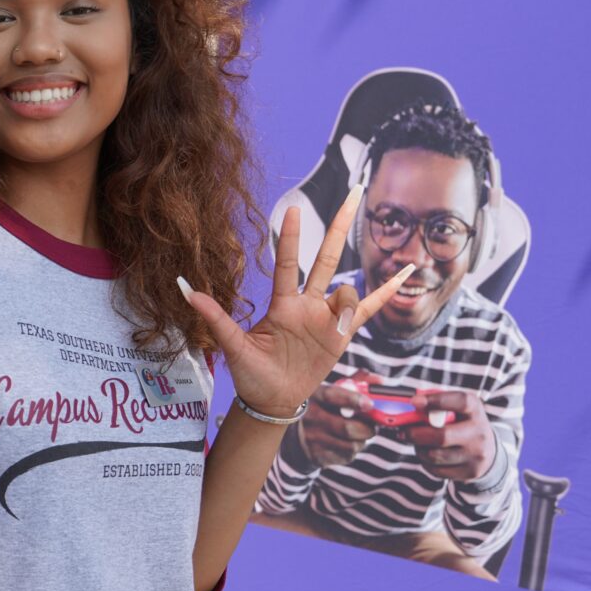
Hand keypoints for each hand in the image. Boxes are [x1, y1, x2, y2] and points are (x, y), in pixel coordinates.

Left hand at [182, 200, 414, 418]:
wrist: (273, 399)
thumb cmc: (252, 373)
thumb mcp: (233, 346)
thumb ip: (214, 317)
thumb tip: (184, 288)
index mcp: (282, 304)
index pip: (288, 264)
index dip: (289, 238)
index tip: (292, 209)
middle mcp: (307, 304)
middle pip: (327, 258)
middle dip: (339, 226)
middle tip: (354, 191)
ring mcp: (327, 317)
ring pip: (347, 291)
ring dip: (348, 302)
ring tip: (336, 327)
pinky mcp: (343, 334)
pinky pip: (369, 308)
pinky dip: (387, 291)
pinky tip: (405, 272)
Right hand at [298, 381, 375, 466]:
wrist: (294, 436)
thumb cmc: (320, 409)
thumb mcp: (330, 392)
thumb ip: (354, 383)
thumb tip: (379, 381)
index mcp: (313, 396)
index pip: (332, 396)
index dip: (353, 399)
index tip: (369, 404)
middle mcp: (309, 418)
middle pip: (347, 428)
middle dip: (367, 428)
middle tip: (371, 426)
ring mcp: (311, 439)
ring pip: (351, 445)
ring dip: (361, 440)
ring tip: (357, 434)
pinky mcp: (317, 457)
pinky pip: (346, 456)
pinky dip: (352, 450)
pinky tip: (345, 443)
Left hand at [406, 389, 494, 482]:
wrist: (487, 451)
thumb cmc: (462, 424)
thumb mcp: (456, 409)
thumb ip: (437, 405)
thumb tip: (411, 405)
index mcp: (475, 410)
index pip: (460, 402)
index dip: (437, 401)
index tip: (414, 402)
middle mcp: (479, 432)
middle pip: (441, 436)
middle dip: (415, 434)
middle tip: (404, 432)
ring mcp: (476, 454)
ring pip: (434, 455)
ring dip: (419, 449)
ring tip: (419, 443)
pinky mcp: (470, 472)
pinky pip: (436, 470)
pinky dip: (426, 462)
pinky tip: (429, 455)